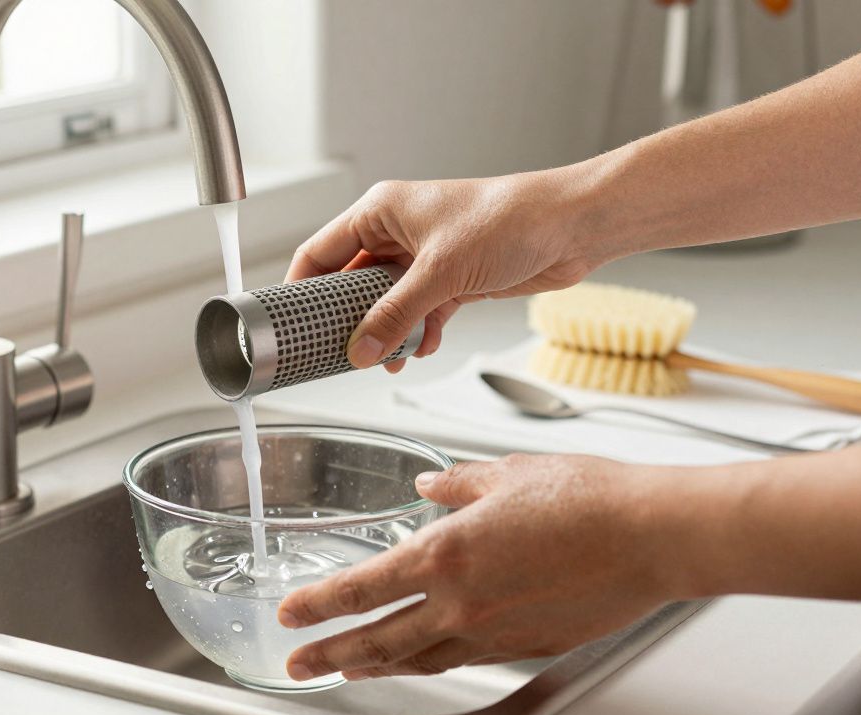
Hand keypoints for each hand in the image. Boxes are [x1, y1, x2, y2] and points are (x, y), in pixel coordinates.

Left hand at [276, 455, 683, 681]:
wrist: (651, 537)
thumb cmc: (589, 499)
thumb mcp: (507, 474)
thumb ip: (456, 486)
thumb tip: (430, 487)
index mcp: (446, 555)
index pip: (361, 589)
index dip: (318, 604)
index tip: (291, 613)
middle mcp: (462, 604)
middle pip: (377, 639)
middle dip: (329, 653)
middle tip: (298, 662)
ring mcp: (494, 633)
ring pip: (419, 659)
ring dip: (376, 665)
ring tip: (348, 668)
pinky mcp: (527, 647)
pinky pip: (465, 659)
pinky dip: (434, 660)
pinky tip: (425, 658)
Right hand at [285, 174, 603, 372]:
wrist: (570, 227)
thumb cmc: (510, 219)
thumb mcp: (440, 272)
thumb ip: (395, 315)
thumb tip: (361, 348)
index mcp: (381, 211)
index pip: (320, 251)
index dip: (300, 287)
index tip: (289, 323)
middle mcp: (398, 232)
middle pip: (350, 283)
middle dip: (348, 320)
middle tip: (338, 352)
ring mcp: (424, 258)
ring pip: (386, 304)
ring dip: (387, 332)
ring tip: (386, 358)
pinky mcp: (452, 279)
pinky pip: (419, 313)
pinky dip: (418, 332)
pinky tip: (423, 346)